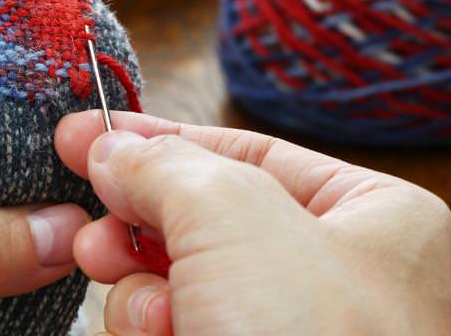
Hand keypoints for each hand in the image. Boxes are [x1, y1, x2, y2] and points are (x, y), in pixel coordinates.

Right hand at [55, 110, 450, 335]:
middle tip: (93, 224)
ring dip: (141, 290)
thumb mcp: (235, 220)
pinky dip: (148, 330)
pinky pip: (166, 325)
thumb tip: (111, 149)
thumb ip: (167, 167)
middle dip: (140, 221)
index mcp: (365, 216)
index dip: (158, 139)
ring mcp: (279, 327)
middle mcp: (328, 271)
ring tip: (153, 312)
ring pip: (173, 277)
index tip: (85, 134)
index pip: (241, 152)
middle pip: (199, 217)